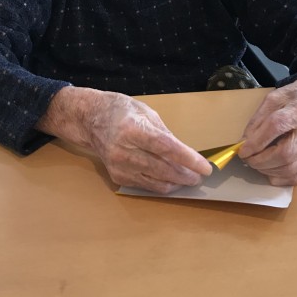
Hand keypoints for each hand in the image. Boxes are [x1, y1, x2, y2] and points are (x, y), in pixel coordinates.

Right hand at [37, 86, 211, 193]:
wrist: (90, 119)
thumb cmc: (121, 111)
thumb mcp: (147, 113)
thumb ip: (165, 134)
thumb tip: (185, 154)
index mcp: (133, 129)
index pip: (166, 148)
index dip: (188, 160)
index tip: (205, 168)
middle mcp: (123, 150)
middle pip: (163, 169)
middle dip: (186, 175)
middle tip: (199, 176)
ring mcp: (118, 166)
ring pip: (156, 182)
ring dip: (176, 182)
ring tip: (188, 178)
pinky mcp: (117, 176)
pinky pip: (145, 185)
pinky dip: (160, 184)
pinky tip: (170, 179)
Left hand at [239, 73, 296, 186]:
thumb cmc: (294, 98)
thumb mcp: (273, 98)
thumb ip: (258, 119)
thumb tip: (245, 142)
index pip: (276, 127)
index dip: (257, 142)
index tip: (242, 150)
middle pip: (285, 153)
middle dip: (260, 160)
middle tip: (247, 159)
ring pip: (290, 168)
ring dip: (267, 170)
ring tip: (256, 163)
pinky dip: (280, 177)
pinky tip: (269, 171)